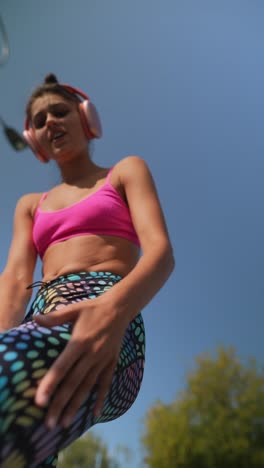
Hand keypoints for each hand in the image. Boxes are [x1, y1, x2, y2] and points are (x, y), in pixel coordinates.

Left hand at [33, 296, 126, 428]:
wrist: (119, 308)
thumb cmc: (92, 309)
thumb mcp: (73, 309)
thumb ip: (54, 317)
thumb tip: (35, 318)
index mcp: (79, 341)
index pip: (62, 367)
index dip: (50, 384)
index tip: (40, 401)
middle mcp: (92, 354)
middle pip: (73, 382)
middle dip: (60, 404)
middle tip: (49, 423)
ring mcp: (103, 360)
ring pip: (87, 387)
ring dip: (76, 406)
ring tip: (65, 423)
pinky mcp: (112, 362)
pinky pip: (105, 383)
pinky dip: (100, 399)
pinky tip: (94, 414)